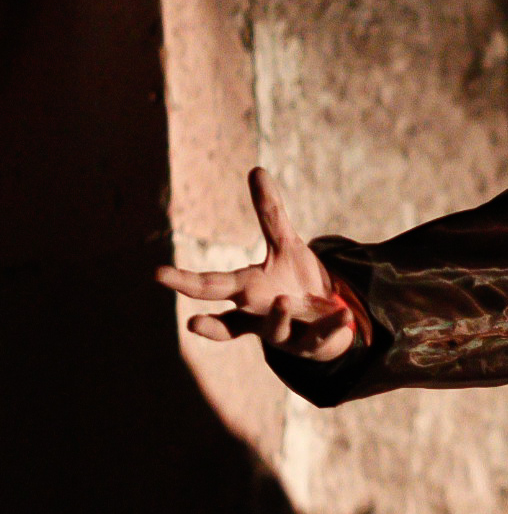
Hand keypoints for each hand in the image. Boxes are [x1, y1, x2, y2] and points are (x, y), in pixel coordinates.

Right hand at [157, 168, 357, 361]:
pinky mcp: (311, 345)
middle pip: (229, 322)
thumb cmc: (296, 282)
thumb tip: (256, 169)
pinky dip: (331, 327)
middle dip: (210, 325)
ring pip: (273, 333)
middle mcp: (258, 318)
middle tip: (191, 322)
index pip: (211, 287)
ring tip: (282, 299)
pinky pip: (320, 338)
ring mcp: (283, 335)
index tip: (158, 274)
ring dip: (276, 318)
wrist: (325, 317)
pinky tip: (344, 314)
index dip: (184, 282)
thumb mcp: (286, 245)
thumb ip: (270, 213)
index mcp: (247, 292)